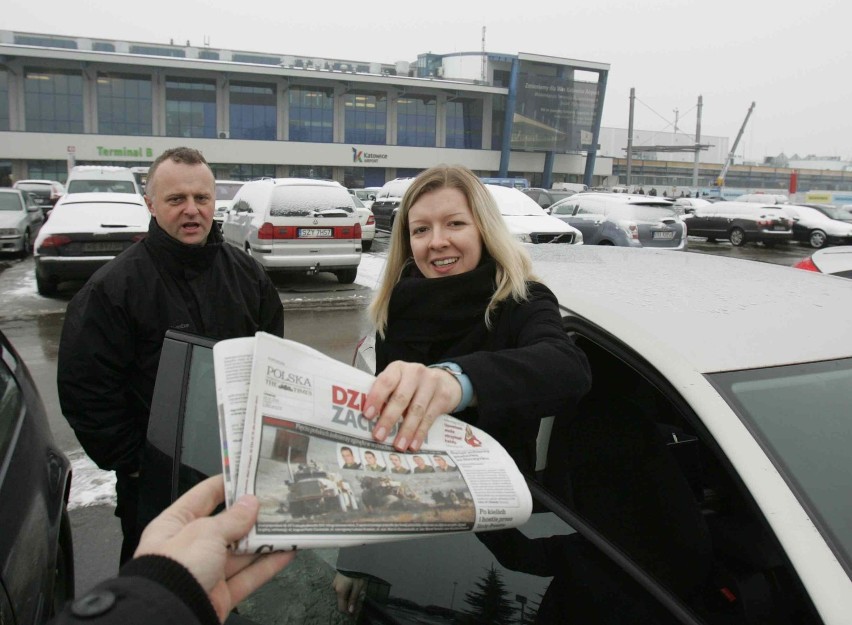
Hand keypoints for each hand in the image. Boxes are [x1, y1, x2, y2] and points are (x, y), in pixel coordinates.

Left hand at [134, 475, 294, 622]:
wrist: (168, 617)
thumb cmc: (175, 569)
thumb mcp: (205, 533)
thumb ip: (232, 519)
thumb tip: (251, 503)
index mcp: (175, 525)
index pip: (203, 497)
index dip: (227, 484)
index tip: (250, 475)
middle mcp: (190, 548)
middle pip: (226, 526)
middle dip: (252, 515)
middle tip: (277, 502)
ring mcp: (206, 572)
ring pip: (241, 553)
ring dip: (265, 540)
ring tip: (288, 525)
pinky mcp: (220, 595)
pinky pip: (247, 577)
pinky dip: (268, 566)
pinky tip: (286, 553)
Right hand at [332, 572, 367, 613]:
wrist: (352, 559)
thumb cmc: (356, 574)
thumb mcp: (357, 587)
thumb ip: (353, 599)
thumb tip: (350, 611)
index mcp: (340, 591)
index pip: (341, 607)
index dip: (347, 611)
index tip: (353, 612)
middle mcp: (335, 588)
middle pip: (340, 600)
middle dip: (347, 602)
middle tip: (355, 599)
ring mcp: (334, 582)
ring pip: (340, 593)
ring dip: (346, 594)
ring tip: (354, 590)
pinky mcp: (336, 578)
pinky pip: (340, 587)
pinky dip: (344, 589)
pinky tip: (350, 585)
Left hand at [363, 361, 460, 450]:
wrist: (446, 381)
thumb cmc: (413, 385)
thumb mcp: (399, 382)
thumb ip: (385, 395)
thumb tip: (368, 420)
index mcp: (398, 368)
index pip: (386, 381)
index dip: (376, 398)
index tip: (367, 415)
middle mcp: (415, 372)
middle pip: (400, 397)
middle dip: (388, 419)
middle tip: (379, 436)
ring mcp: (431, 383)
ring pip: (416, 410)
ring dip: (406, 430)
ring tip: (398, 445)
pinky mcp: (443, 396)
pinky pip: (429, 417)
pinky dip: (420, 433)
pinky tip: (413, 444)